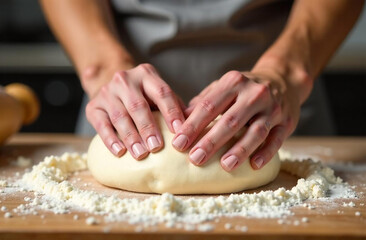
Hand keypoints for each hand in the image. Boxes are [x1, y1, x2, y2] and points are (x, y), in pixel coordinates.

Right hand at [86, 63, 185, 158]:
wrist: (114, 89)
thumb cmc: (145, 97)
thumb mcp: (160, 96)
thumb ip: (176, 107)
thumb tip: (195, 125)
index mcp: (146, 74)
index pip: (162, 92)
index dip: (171, 112)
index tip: (179, 131)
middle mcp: (125, 79)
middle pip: (138, 105)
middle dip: (148, 127)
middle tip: (156, 147)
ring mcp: (107, 92)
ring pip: (119, 116)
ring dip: (131, 137)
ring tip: (141, 154)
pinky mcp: (93, 106)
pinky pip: (101, 125)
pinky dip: (110, 140)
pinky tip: (120, 152)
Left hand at [172, 70, 300, 170]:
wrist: (283, 80)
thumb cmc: (245, 89)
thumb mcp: (224, 86)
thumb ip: (204, 101)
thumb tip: (179, 120)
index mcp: (233, 83)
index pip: (209, 106)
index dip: (192, 126)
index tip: (178, 144)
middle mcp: (254, 93)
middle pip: (230, 120)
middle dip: (211, 141)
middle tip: (195, 159)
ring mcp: (272, 108)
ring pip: (255, 131)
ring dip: (240, 150)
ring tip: (225, 165)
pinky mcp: (287, 121)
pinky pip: (276, 139)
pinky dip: (266, 152)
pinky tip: (254, 165)